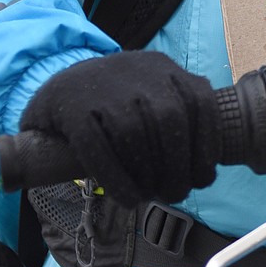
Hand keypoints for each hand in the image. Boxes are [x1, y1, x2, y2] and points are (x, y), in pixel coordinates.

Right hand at [19, 51, 221, 206]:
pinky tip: (128, 199)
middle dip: (179, 166)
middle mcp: (137, 71)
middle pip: (171, 120)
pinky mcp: (72, 110)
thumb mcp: (152, 96)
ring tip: (152, 194)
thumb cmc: (116, 106)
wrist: (58, 91)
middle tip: (175, 193)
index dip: (207, 144)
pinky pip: (98, 149)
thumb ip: (179, 120)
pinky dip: (118, 179)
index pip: (200, 101)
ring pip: (136, 134)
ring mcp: (103, 88)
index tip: (204, 177)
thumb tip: (205, 174)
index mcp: (162, 67)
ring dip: (150, 174)